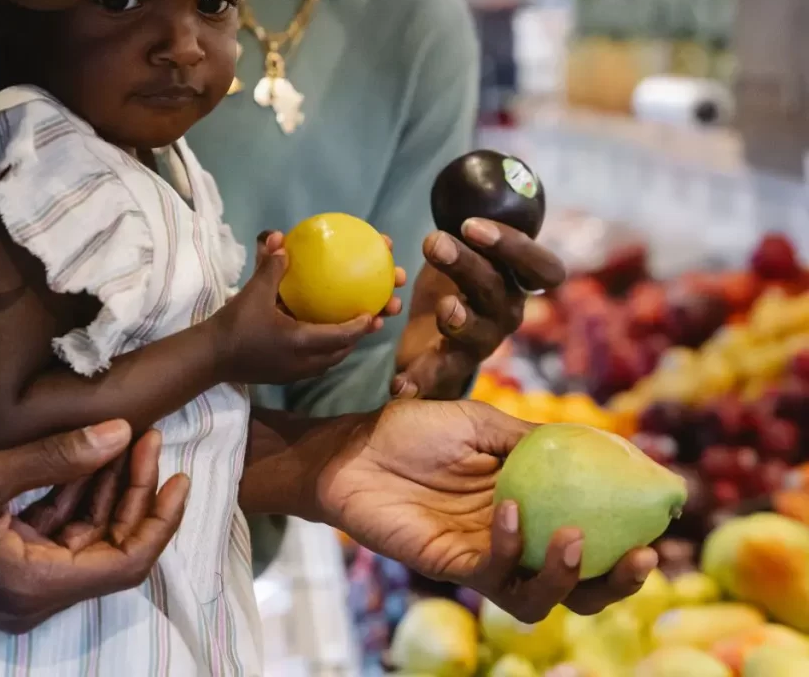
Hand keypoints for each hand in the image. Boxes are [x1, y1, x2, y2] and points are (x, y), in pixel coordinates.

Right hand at [0, 420, 188, 633]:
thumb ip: (57, 458)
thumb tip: (121, 433)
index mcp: (35, 585)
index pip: (126, 562)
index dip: (160, 521)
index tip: (179, 477)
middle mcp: (35, 594)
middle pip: (110, 547)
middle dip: (135, 494)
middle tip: (149, 439)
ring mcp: (18, 583)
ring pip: (84, 538)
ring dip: (106, 491)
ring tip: (128, 439)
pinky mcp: (3, 566)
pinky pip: (54, 534)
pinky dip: (73, 498)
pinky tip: (86, 457)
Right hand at [211, 231, 404, 384]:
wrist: (210, 359)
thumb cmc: (234, 326)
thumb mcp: (253, 293)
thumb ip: (270, 267)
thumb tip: (279, 238)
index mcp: (302, 342)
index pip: (342, 336)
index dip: (362, 325)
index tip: (375, 312)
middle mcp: (305, 362)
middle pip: (344, 350)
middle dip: (362, 334)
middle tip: (377, 316)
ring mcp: (297, 371)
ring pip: (332, 358)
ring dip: (347, 342)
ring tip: (358, 324)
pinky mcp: (287, 375)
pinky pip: (318, 361)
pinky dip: (328, 347)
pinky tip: (324, 332)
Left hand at [317, 401, 657, 622]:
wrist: (355, 447)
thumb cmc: (414, 430)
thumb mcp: (482, 423)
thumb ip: (535, 441)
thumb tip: (604, 445)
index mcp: (530, 505)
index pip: (591, 531)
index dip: (629, 535)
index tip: (665, 518)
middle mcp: (514, 539)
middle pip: (579, 581)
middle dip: (617, 582)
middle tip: (643, 558)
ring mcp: (483, 557)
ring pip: (540, 596)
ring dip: (568, 577)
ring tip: (576, 540)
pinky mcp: (450, 566)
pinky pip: (492, 574)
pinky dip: (509, 546)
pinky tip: (508, 511)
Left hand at [393, 218, 565, 399]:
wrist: (432, 337)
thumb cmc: (452, 279)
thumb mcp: (463, 248)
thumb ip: (468, 224)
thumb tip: (464, 172)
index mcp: (516, 282)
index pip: (541, 268)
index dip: (515, 246)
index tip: (472, 224)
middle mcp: (507, 313)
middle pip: (498, 290)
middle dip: (468, 264)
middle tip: (434, 241)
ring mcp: (482, 343)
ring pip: (475, 330)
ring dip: (457, 315)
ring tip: (443, 307)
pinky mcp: (452, 369)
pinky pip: (438, 376)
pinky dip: (419, 380)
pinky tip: (399, 386)